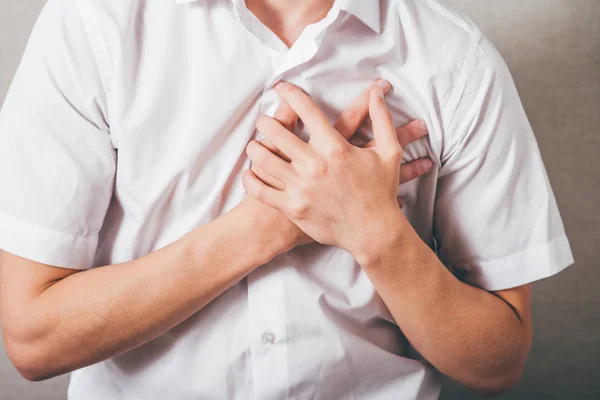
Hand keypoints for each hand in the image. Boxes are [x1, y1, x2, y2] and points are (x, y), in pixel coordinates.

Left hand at [243, 81, 416, 255]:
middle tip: (262, 120)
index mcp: (335, 148)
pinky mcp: (293, 207)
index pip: (305, 111)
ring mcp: (301, 187)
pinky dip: (251, 179)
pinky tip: (250, 172)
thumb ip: (382, 119)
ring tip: (255, 145)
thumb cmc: (381, 192)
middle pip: (276, 132)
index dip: (289, 93)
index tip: (280, 88)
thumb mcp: (389, 152)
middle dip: (265, 121)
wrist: (373, 231)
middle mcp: (315, 165)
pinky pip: (261, 190)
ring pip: (263, 159)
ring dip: (255, 148)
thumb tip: (376, 93)